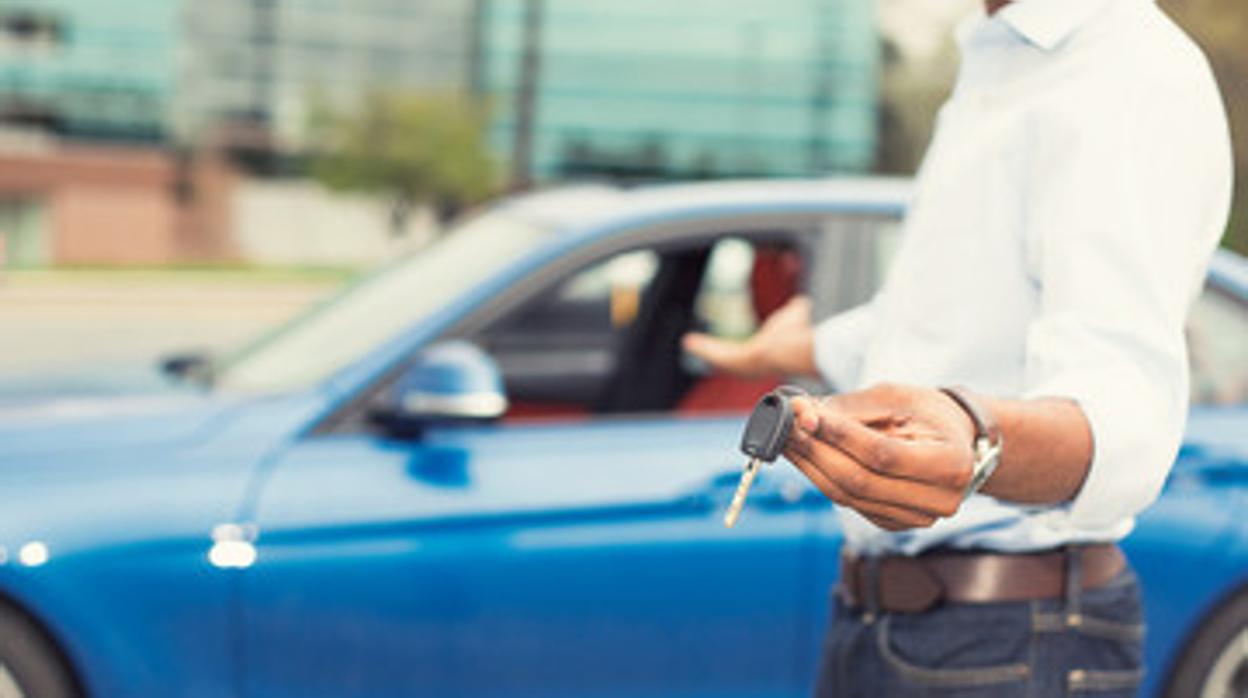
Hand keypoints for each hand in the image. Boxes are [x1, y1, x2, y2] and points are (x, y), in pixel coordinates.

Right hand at [681, 295, 817, 377]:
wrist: (788, 350)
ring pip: (718, 356)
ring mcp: (739, 365)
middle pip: (729, 357)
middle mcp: (752, 364)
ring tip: (690, 342)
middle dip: (715, 351)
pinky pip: (713, 354)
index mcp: (767, 355)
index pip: (752, 353)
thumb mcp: (795, 314)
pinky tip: (689, 341)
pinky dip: (702, 349)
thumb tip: (802, 302)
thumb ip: (797, 309)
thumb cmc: (794, 336)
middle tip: (703, 345)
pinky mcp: (729, 361)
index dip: (743, 350)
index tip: (735, 348)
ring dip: (705, 350)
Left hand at [783, 383, 977, 530]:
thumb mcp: (896, 398)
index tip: (802, 412)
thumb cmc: (927, 413)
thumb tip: (802, 414)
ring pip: (848, 496)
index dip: (838, 435)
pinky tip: (805, 456)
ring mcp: (916, 518)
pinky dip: (822, 478)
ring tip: (786, 437)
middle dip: (814, 450)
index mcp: (950, 463)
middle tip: (783, 425)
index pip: (881, 454)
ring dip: (810, 466)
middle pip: (859, 481)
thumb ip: (851, 408)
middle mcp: (938, 500)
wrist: (956, 442)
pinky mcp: (895, 523)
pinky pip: (850, 503)